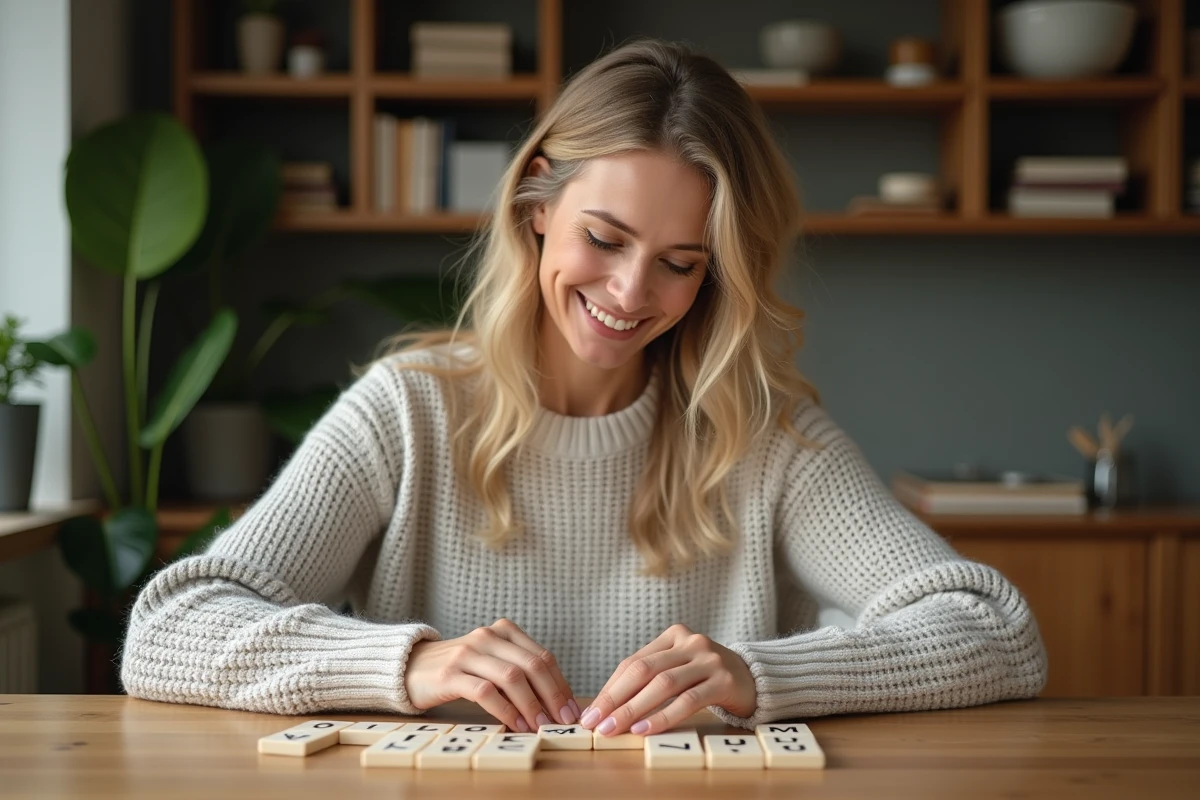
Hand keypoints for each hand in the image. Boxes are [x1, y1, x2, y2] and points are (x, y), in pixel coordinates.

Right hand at [404, 618, 580, 732]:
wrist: (410, 668)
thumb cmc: (458, 670)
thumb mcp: (491, 662)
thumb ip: (518, 672)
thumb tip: (555, 703)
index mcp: (504, 631)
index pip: (542, 657)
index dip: (561, 685)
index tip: (572, 710)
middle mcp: (488, 636)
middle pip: (532, 665)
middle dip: (553, 696)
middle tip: (563, 721)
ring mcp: (468, 653)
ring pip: (512, 677)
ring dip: (532, 705)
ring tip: (541, 725)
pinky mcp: (450, 674)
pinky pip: (485, 692)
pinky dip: (505, 710)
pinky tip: (515, 725)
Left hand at [579, 623, 756, 736]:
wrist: (755, 679)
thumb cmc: (707, 678)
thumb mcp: (679, 669)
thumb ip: (650, 679)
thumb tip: (608, 707)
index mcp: (674, 635)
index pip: (633, 662)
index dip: (610, 688)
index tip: (592, 713)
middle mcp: (691, 642)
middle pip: (644, 670)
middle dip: (615, 699)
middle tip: (595, 723)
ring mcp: (709, 659)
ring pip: (663, 684)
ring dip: (634, 709)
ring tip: (614, 729)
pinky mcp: (723, 680)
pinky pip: (688, 700)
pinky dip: (663, 716)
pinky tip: (645, 729)